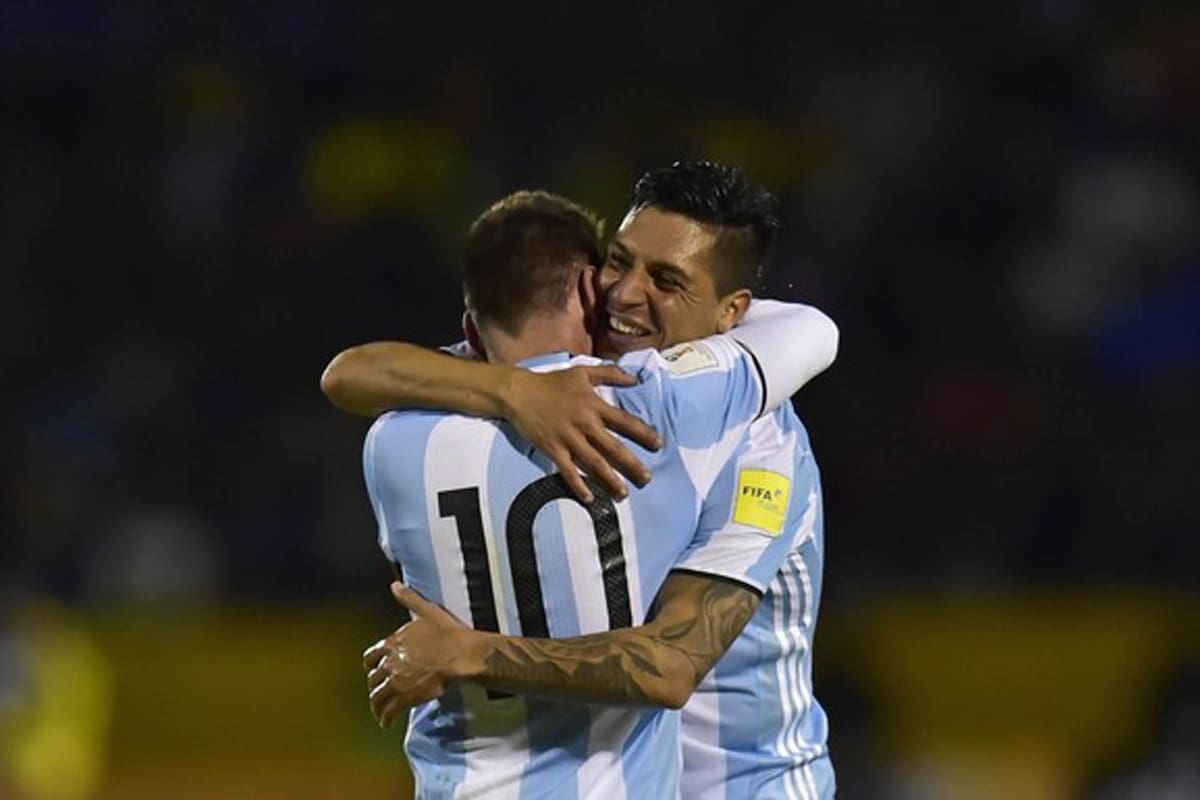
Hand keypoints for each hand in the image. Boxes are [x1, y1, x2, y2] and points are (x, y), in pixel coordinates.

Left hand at [362, 582, 481, 728]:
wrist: (461, 654)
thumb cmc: (448, 632)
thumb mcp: (427, 610)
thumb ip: (409, 599)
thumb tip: (395, 585)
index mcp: (393, 642)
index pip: (371, 657)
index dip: (371, 665)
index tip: (373, 671)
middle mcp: (390, 662)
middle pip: (373, 679)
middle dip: (375, 686)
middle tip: (379, 693)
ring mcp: (396, 681)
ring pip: (377, 696)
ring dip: (377, 705)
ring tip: (380, 712)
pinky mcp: (406, 697)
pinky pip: (389, 711)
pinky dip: (385, 718)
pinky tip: (387, 723)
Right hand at [499, 365, 661, 502]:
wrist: (519, 393)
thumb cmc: (552, 382)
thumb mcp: (582, 372)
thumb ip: (610, 374)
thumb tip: (635, 379)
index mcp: (593, 405)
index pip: (624, 421)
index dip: (643, 433)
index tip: (658, 444)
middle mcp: (584, 424)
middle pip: (613, 448)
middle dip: (632, 464)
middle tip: (647, 478)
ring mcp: (568, 439)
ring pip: (594, 463)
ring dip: (609, 479)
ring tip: (623, 493)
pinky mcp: (552, 450)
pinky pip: (568, 471)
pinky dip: (578, 485)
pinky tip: (589, 498)